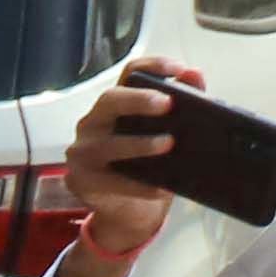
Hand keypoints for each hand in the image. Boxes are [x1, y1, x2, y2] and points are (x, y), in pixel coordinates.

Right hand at [61, 62, 194, 269]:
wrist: (128, 210)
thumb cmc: (147, 165)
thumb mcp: (166, 132)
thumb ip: (182, 104)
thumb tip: (195, 76)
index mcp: (116, 106)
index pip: (130, 73)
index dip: (153, 66)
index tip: (179, 70)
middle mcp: (94, 123)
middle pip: (110, 100)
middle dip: (139, 99)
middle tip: (167, 104)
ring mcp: (83, 152)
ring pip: (106, 143)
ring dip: (139, 143)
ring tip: (167, 144)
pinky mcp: (80, 180)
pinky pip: (111, 182)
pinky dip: (139, 186)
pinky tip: (161, 188)